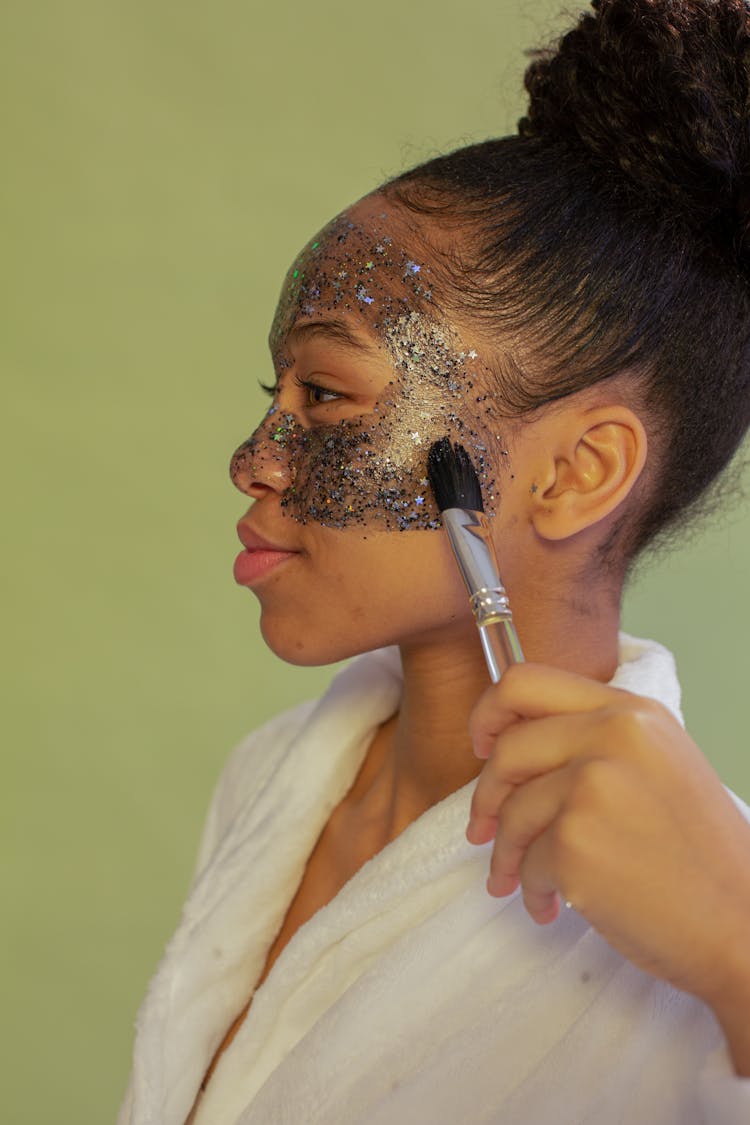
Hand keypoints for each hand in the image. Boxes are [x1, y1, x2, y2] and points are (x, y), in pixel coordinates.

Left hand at [466, 663, 749, 1033]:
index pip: (526, 681)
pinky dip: (532, 891)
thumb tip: (510, 745)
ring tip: (520, 882)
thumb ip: (593, 741)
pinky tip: (553, 906)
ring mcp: (592, 786)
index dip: (489, 712)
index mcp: (631, 711)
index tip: (482, 745)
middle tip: (484, 829)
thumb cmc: (697, 854)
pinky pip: (527, 862)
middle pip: (507, 749)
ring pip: (511, 812)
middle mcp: (612, 736)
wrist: (741, 923)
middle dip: (487, 796)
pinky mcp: (577, 842)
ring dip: (507, 855)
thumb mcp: (658, 765)